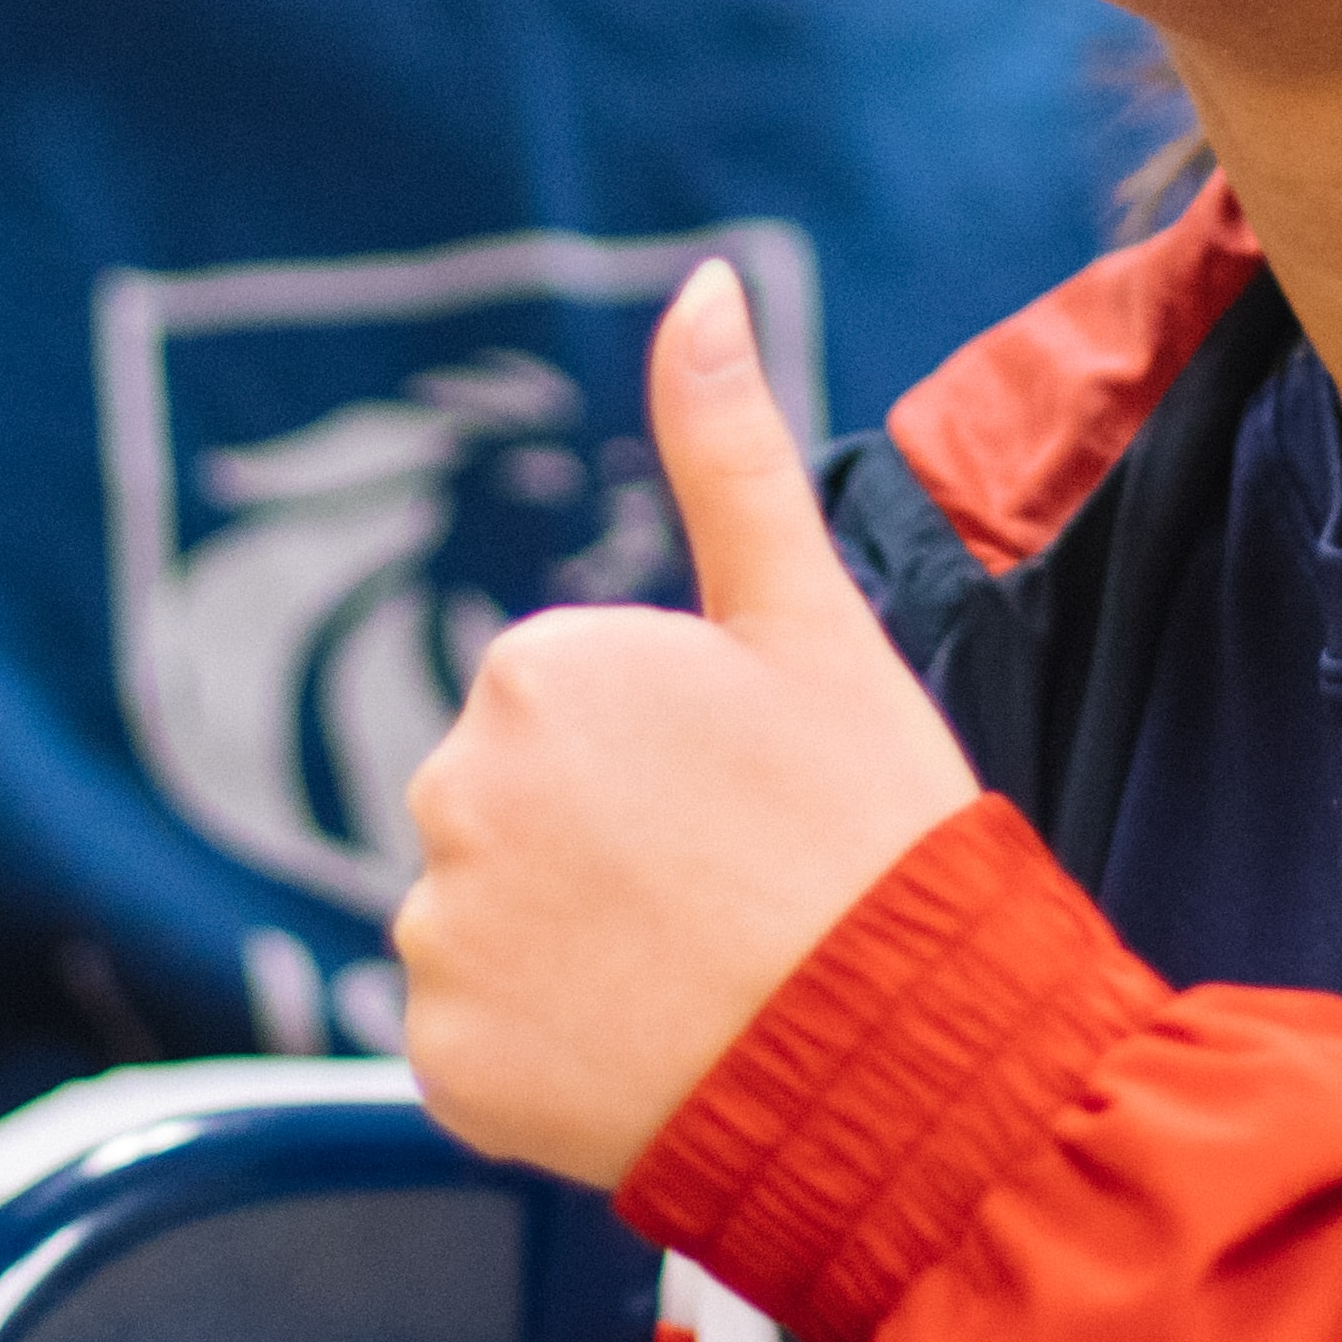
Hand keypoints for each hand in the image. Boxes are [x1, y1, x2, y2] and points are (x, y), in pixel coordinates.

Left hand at [397, 263, 976, 1188]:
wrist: (902, 1060)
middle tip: (721, 900)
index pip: (564, 715)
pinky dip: (541, 1054)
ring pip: (486, 926)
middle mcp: (448, 788)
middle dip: (597, 853)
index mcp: (532, 669)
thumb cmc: (869, 833)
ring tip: (689, 981)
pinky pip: (473, 1039)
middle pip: (507, 813)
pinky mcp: (439, 1060)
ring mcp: (438, 933)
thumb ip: (729, 449)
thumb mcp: (808, 622)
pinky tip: (640, 1053)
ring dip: (567, 955)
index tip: (741, 811)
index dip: (663, 768)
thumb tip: (700, 281)